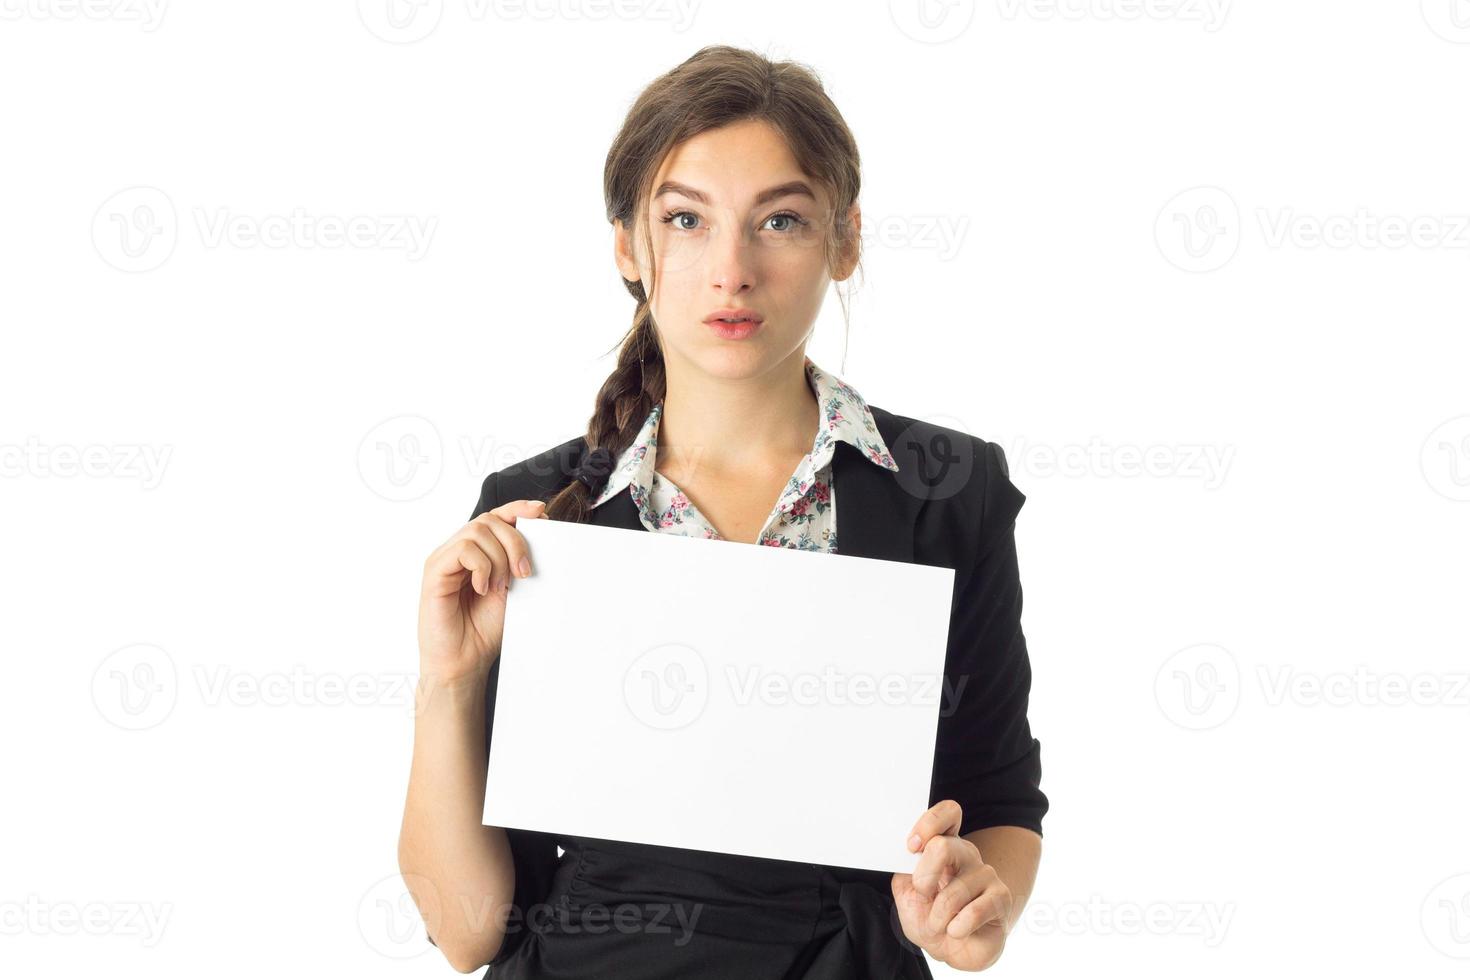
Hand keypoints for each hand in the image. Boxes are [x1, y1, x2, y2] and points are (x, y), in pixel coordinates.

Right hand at [417, 498, 546, 684]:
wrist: (465, 662)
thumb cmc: (484, 630)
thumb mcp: (512, 590)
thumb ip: (518, 562)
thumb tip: (540, 534)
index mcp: (478, 552)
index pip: (496, 516)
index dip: (518, 508)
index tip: (541, 513)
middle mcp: (459, 551)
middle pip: (490, 520)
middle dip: (516, 542)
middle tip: (524, 573)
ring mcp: (445, 559)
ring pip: (478, 531)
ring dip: (499, 558)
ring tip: (499, 587)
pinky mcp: (434, 571)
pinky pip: (464, 550)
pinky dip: (482, 567)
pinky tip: (482, 589)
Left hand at [890, 800, 1011, 971]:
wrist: (952, 951)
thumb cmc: (931, 918)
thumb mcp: (907, 893)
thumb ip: (904, 870)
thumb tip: (909, 854)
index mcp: (945, 845)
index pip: (948, 813)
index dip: (928, 824)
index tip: (912, 847)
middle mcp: (967, 854)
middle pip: (943, 846)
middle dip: (923, 879)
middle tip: (923, 896)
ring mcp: (986, 874)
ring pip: (952, 892)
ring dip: (937, 917)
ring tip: (941, 924)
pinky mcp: (1001, 898)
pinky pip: (973, 912)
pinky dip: (956, 928)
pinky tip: (957, 930)